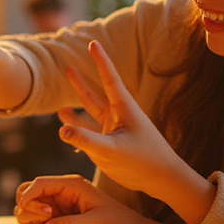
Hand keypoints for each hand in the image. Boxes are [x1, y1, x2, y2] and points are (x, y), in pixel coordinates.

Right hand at [13, 174, 156, 223]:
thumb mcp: (97, 222)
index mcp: (71, 185)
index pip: (40, 183)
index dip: (30, 196)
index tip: (33, 212)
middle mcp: (61, 193)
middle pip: (27, 192)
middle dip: (27, 206)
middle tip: (44, 221)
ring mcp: (58, 207)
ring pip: (28, 208)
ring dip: (29, 218)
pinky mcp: (57, 221)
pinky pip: (36, 222)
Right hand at [56, 40, 210, 223]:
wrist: (162, 180)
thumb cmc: (143, 162)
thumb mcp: (112, 151)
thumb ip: (86, 140)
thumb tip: (61, 129)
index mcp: (124, 109)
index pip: (109, 79)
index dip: (100, 61)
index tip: (93, 43)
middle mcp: (119, 117)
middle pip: (96, 96)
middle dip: (82, 83)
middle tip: (68, 68)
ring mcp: (115, 132)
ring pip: (91, 118)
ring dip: (76, 112)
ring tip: (61, 109)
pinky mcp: (112, 147)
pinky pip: (90, 137)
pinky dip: (79, 134)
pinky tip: (67, 134)